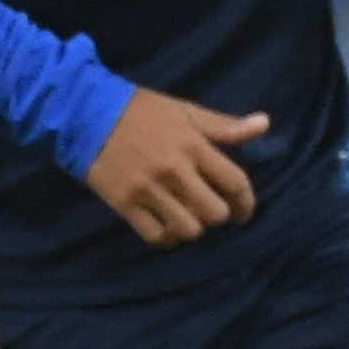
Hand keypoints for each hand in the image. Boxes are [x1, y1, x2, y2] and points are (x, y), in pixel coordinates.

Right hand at [81, 85, 268, 248]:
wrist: (84, 113)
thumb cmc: (139, 111)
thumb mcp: (184, 111)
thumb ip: (224, 125)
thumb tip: (265, 124)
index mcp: (192, 144)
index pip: (235, 182)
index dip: (247, 202)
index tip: (245, 210)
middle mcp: (174, 169)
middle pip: (215, 212)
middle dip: (220, 215)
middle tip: (212, 210)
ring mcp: (148, 189)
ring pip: (188, 229)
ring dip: (193, 227)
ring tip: (187, 217)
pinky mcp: (124, 204)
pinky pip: (156, 236)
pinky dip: (167, 238)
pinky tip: (166, 226)